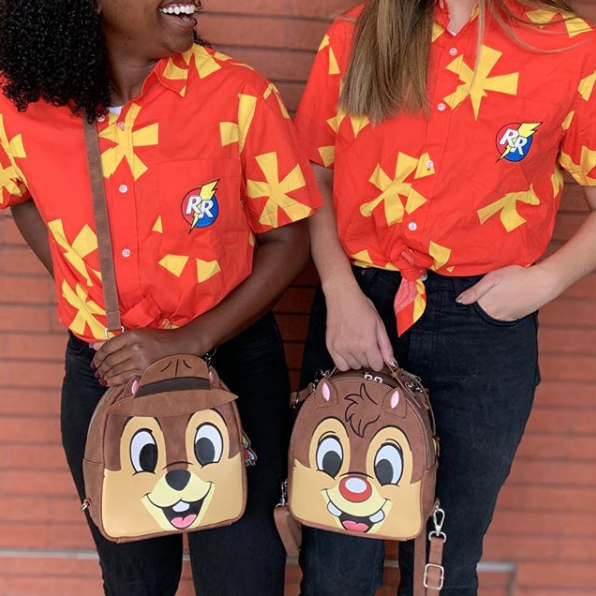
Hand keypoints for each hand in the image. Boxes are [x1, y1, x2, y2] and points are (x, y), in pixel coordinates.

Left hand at [91, 328, 206, 387]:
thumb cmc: (158, 339)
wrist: (180, 345)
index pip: (107, 348)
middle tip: (97, 372)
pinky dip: (115, 382)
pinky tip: (111, 382)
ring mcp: (141, 361)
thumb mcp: (137, 334)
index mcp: (132, 336)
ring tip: (102, 378)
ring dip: (106, 376)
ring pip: (115, 371)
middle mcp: (135, 348)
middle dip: (100, 368)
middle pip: (110, 361)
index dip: (97, 357)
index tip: (94, 362)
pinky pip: (124, 379)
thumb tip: (93, 347)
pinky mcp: (146, 371)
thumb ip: (115, 340)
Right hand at [324, 282, 394, 371]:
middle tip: (366, 344)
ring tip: (356, 345)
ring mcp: (340, 348)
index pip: (376, 366)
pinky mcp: (330, 346)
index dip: (379, 360)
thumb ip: (386, 346)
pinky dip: (345, 361)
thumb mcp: (379, 324)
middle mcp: (352, 348)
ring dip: (357, 360)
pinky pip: (339, 365)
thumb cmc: (362, 307)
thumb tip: (391, 363)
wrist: (342, 296)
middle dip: (369, 358)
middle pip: (365, 366)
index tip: (377, 352)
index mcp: (367, 343)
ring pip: (353, 366)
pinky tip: (348, 351)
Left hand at [456, 264, 559, 321]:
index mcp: (486, 305)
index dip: (462, 312)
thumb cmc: (516, 276)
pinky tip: (495, 311)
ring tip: (482, 311)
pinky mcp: (515, 318)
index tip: (455, 314)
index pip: (469, 313)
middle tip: (464, 316)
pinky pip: (501, 321)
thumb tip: (459, 301)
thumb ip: (475, 291)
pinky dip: (495, 318)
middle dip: (472, 317)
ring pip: (489, 321)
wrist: (543, 282)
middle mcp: (494, 315)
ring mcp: (505, 318)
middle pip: (478, 319)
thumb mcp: (493, 278)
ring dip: (484, 318)